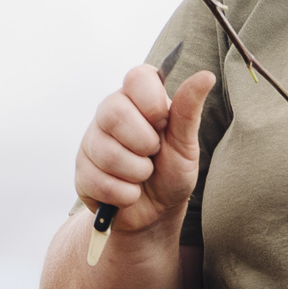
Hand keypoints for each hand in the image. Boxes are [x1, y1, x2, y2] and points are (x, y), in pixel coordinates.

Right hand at [75, 62, 214, 236]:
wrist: (156, 212)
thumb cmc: (171, 171)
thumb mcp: (186, 143)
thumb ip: (189, 110)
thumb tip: (206, 76)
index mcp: (137, 98)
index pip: (137, 77)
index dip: (151, 101)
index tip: (162, 122)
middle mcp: (110, 112)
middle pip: (114, 113)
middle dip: (144, 143)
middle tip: (153, 154)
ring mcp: (92, 141)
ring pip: (108, 153)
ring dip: (137, 173)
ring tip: (143, 175)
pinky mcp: (82, 171)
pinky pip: (100, 182)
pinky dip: (125, 194)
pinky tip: (129, 192)